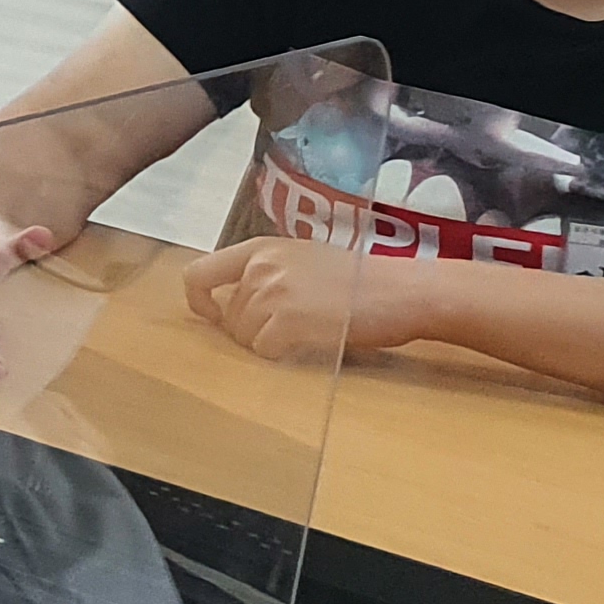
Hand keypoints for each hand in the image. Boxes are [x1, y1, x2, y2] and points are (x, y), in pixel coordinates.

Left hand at [185, 237, 396, 366]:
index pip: (198, 273)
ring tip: (306, 332)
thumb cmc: (362, 280)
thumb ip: (266, 274)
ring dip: (269, 343)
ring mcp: (273, 293)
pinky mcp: (289, 320)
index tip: (214, 316)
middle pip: (228, 316)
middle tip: (291, 328)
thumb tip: (231, 303)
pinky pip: (265, 350)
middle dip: (251, 331)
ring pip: (245, 337)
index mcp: (261, 249)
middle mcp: (261, 267)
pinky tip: (309, 343)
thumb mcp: (305, 260)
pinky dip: (283, 354)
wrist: (405, 290)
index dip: (198, 301)